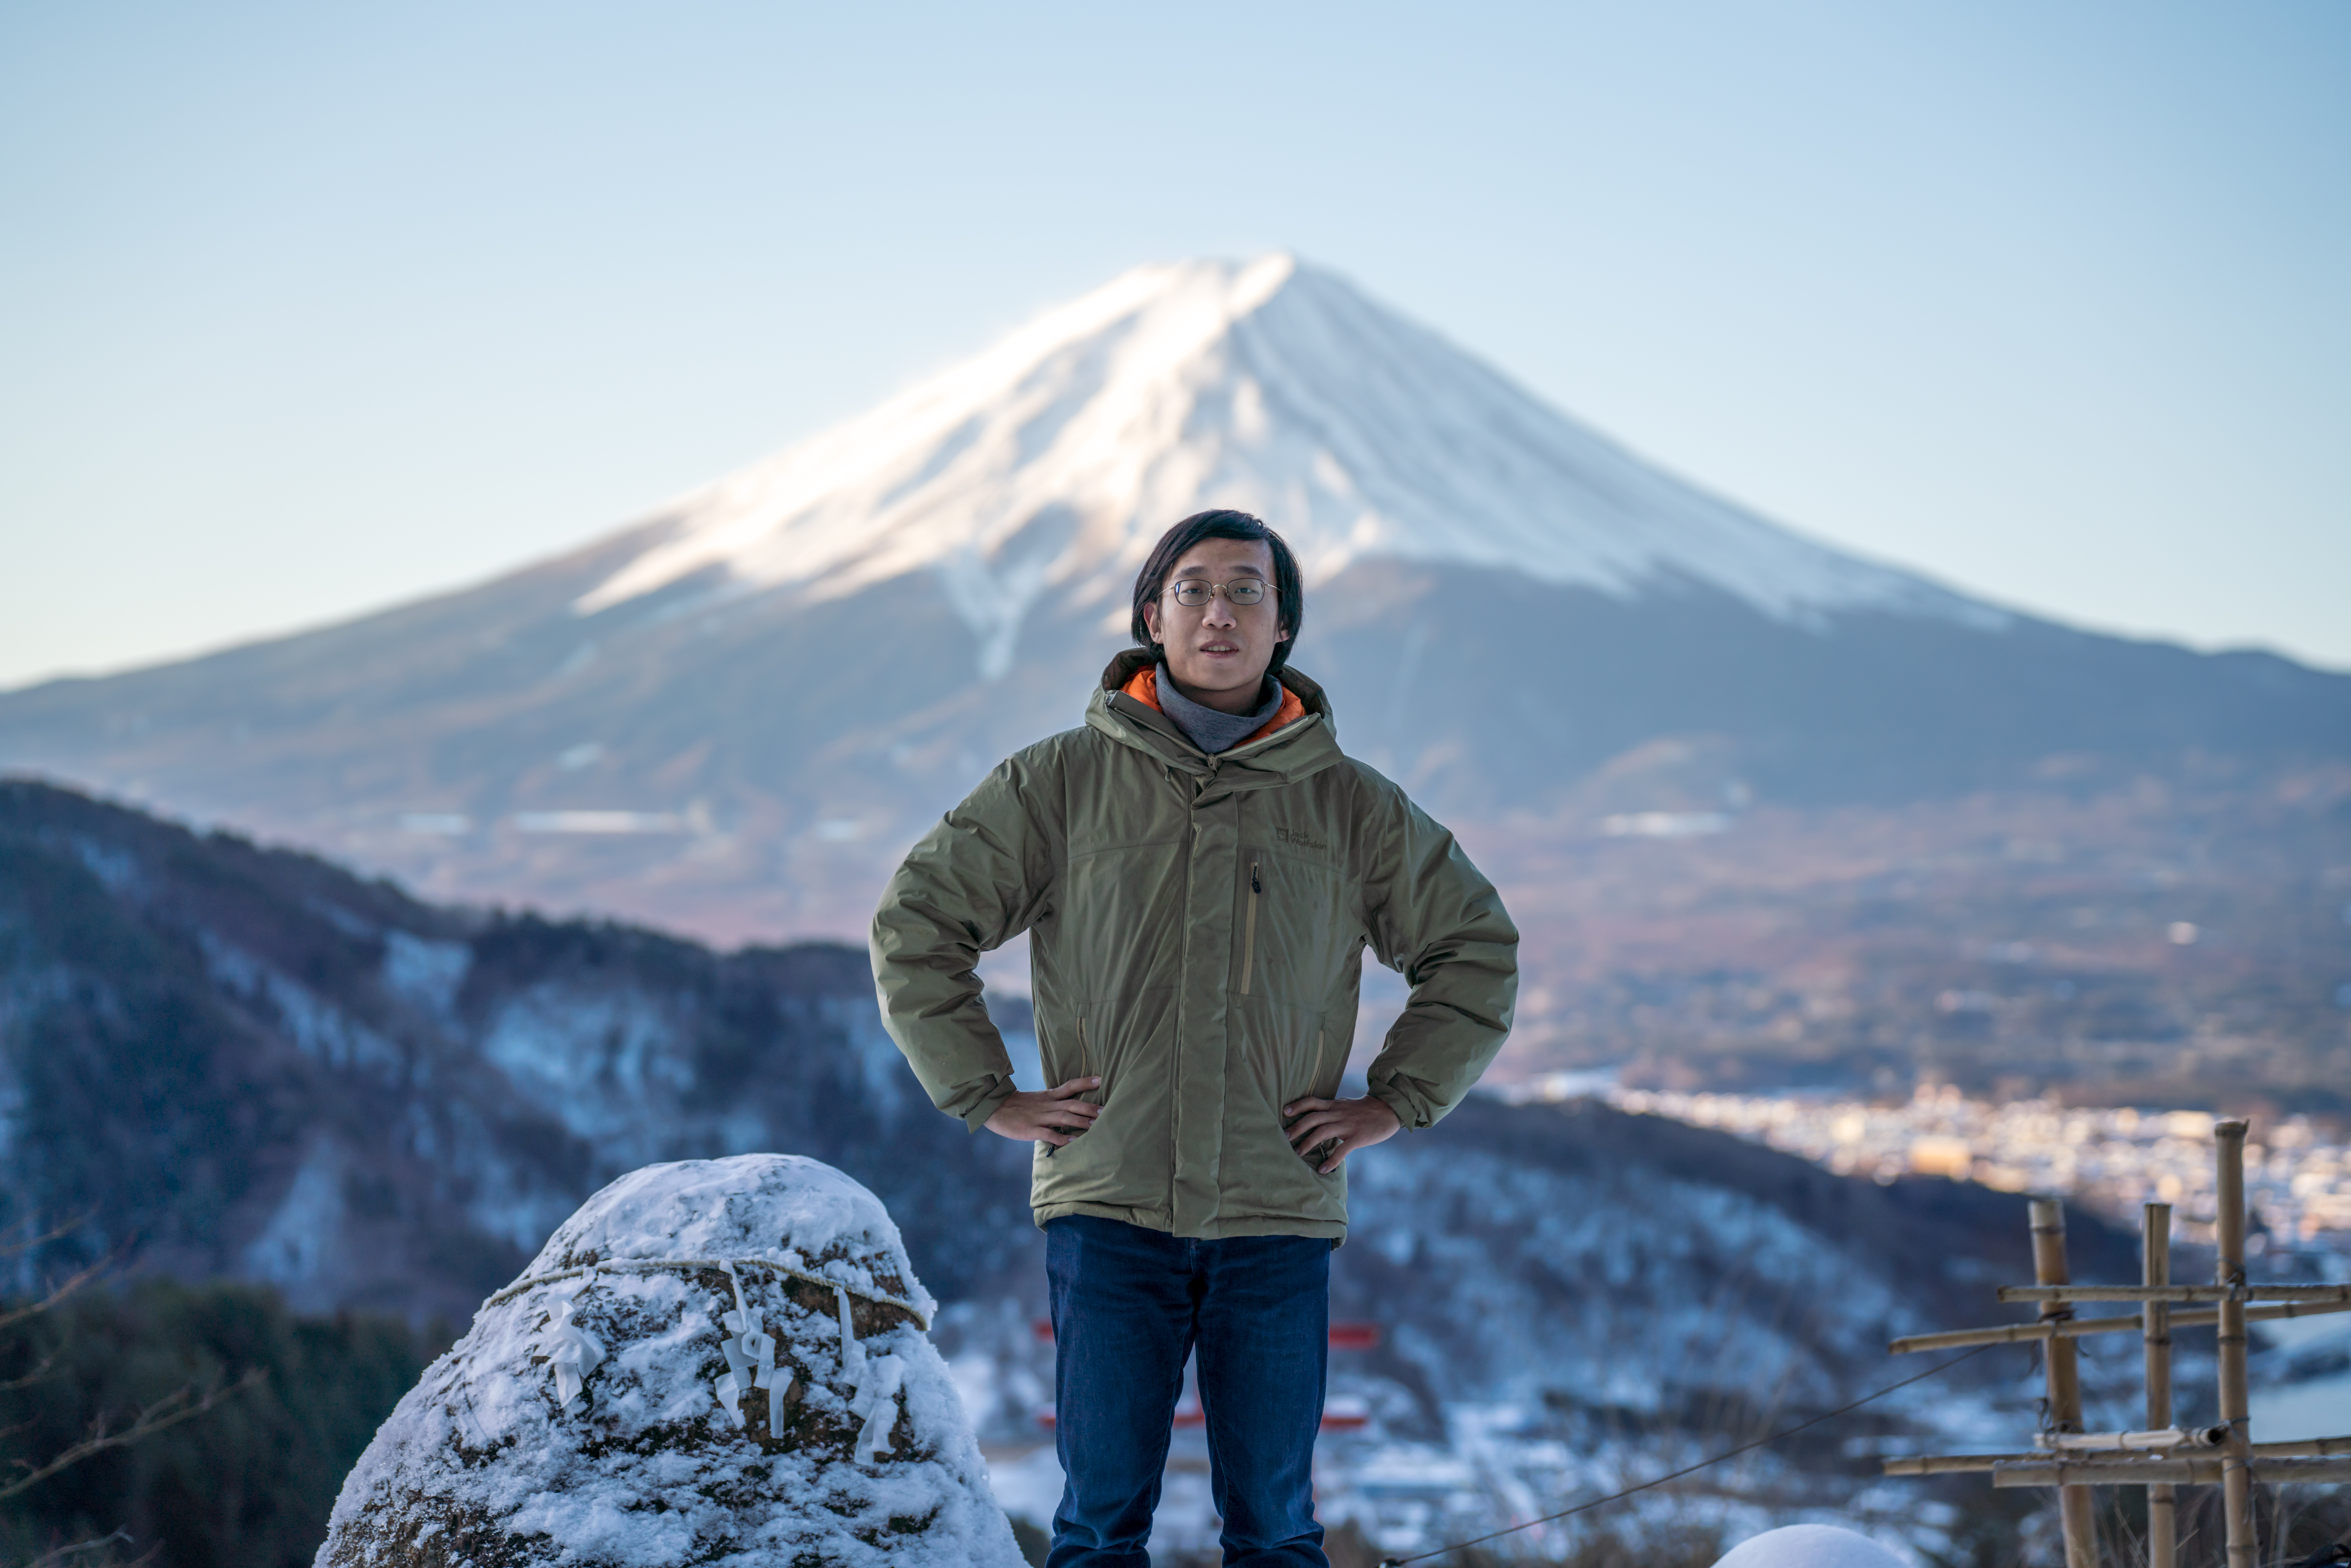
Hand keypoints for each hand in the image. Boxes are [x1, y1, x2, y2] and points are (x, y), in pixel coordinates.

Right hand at [985, 1077, 1102, 1146]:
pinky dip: (1061, 1137)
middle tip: (1105, 1111)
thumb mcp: (1037, 1100)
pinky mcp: (1031, 1130)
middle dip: (1089, 1107)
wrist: (994, 1108)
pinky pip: (1048, 1133)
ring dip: (1080, 1121)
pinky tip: (1072, 1141)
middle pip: (1071, 1104)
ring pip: (1063, 1117)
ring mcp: (1039, 1117)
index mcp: (1048, 1096)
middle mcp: (1046, 1105)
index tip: (1100, 1080)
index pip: (1069, 1086)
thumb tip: (1071, 1108)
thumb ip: (1053, 1103)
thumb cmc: (1017, 1106)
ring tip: (1095, 1125)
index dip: (1085, 1083)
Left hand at [1282, 1094, 1401, 1173]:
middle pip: (1312, 1118)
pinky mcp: (1357, 1137)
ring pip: (1322, 1132)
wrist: (1388, 1110)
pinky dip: (1330, 1161)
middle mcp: (1338, 1114)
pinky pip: (1342, 1150)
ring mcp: (1347, 1125)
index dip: (1297, 1105)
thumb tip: (1315, 1117)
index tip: (1284, 1111)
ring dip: (1308, 1143)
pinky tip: (1322, 1170)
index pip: (1312, 1102)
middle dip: (1297, 1128)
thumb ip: (1330, 1110)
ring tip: (1297, 1154)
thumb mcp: (1345, 1105)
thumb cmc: (1364, 1109)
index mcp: (1334, 1106)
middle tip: (1285, 1138)